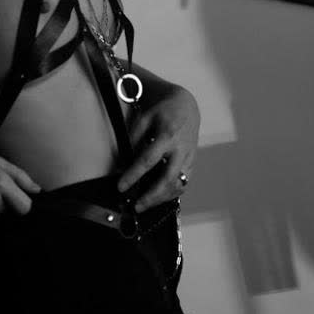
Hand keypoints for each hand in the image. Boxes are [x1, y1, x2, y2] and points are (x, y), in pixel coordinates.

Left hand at [116, 87, 199, 212]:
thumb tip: (123, 160)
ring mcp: (189, 158)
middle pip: (168, 179)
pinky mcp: (192, 163)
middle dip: (152, 196)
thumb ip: (134, 138)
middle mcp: (181, 149)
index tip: (121, 186)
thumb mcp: (145, 118)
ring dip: (161, 199)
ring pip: (178, 185)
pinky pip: (184, 184)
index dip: (133, 175)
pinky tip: (158, 198)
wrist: (186, 107)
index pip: (148, 160)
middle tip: (136, 206)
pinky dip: (171, 194)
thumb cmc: (163, 112)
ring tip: (145, 205)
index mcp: (167, 135)